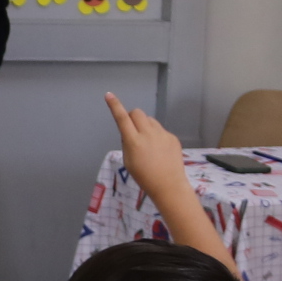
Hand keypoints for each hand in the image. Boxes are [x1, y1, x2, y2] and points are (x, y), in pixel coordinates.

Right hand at [106, 91, 193, 205]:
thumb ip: (127, 143)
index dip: (114, 106)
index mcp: (134, 141)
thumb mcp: (128, 161)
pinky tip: (160, 150)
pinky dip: (157, 136)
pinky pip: (161, 130)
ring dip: (145, 126)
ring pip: (149, 120)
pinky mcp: (172, 137)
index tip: (109, 95)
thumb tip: (128, 131)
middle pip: (137, 113)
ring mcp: (162, 134)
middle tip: (132, 130)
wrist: (169, 186)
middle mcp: (148, 134)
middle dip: (132, 117)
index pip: (122, 118)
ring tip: (148, 144)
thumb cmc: (144, 176)